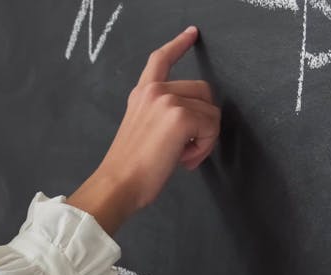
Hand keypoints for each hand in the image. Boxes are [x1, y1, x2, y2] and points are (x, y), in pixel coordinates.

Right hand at [68, 26, 219, 233]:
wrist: (119, 183)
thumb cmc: (129, 167)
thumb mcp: (141, 128)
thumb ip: (161, 114)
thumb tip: (192, 121)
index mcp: (142, 94)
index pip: (160, 60)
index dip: (179, 45)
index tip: (191, 34)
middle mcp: (154, 92)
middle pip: (202, 90)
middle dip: (203, 120)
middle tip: (187, 148)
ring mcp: (168, 101)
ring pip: (210, 111)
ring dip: (205, 137)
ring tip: (183, 156)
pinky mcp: (181, 117)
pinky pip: (211, 127)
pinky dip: (205, 147)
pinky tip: (185, 159)